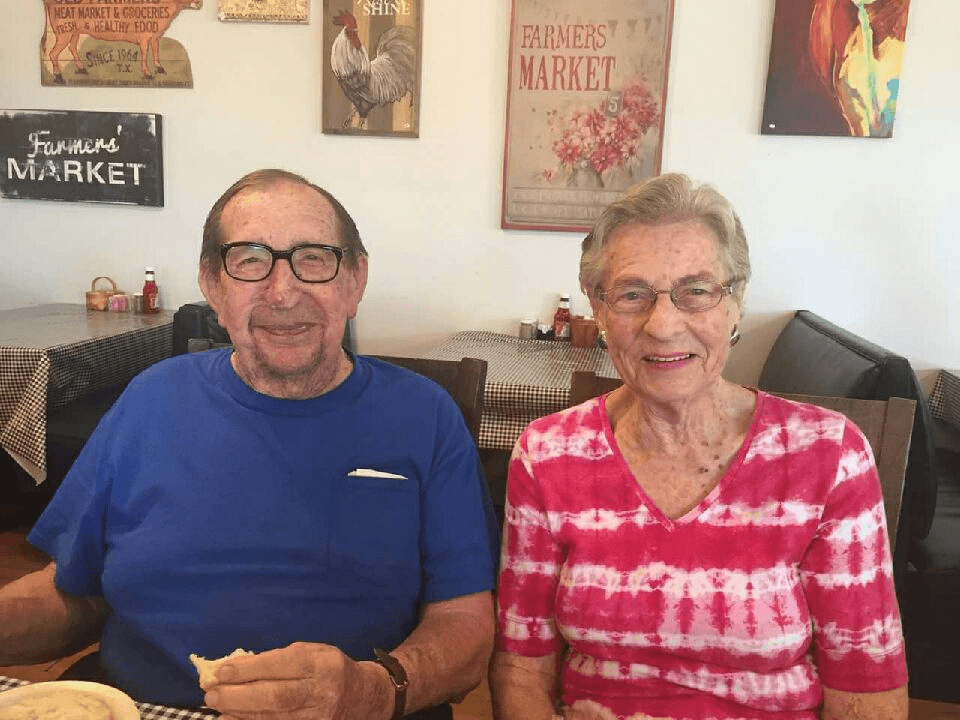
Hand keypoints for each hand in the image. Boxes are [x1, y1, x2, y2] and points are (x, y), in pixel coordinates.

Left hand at [204, 641, 389, 719]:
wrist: (363, 698)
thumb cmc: (329, 669)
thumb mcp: (311, 652)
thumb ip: (279, 659)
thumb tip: (236, 667)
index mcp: (322, 663)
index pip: (283, 665)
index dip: (250, 669)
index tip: (222, 671)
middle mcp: (322, 691)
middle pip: (277, 696)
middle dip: (240, 695)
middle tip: (213, 694)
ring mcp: (318, 716)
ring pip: (275, 718)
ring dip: (241, 715)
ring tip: (218, 709)